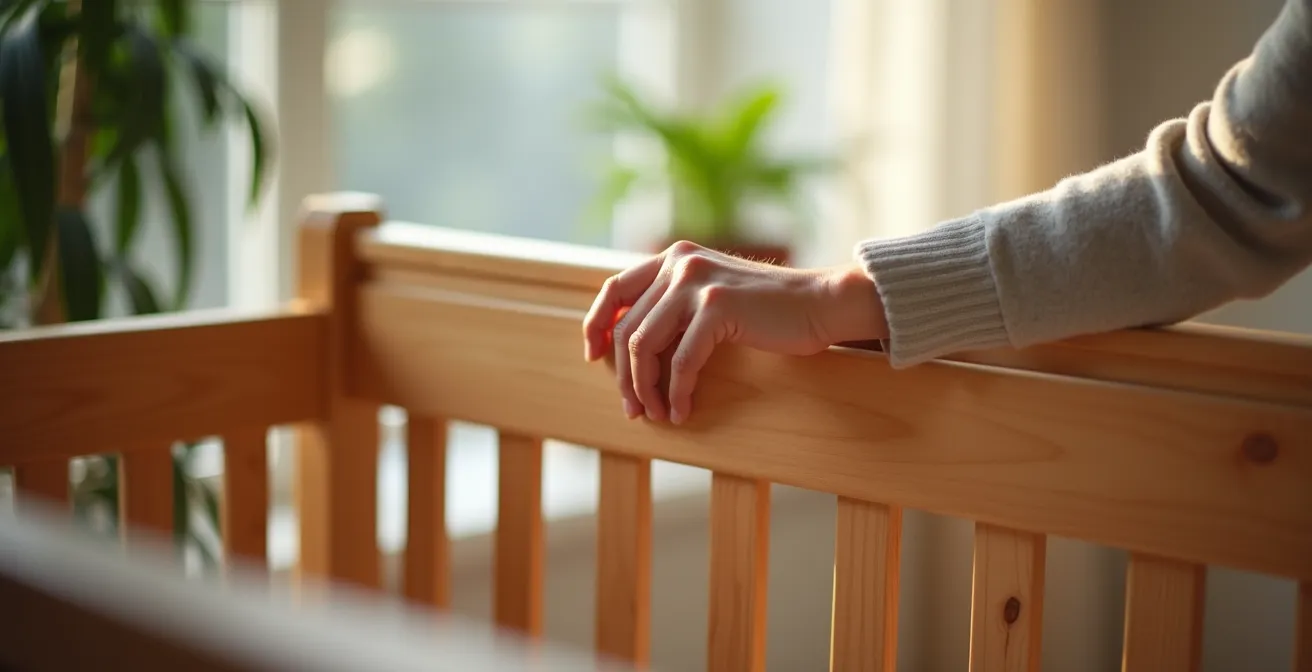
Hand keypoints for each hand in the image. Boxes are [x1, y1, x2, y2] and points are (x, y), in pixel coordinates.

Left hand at [582, 241, 887, 423]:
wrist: (820, 303)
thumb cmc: (769, 310)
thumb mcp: (712, 296)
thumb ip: (675, 305)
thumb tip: (632, 346)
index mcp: (674, 257)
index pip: (615, 288)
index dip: (597, 324)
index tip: (593, 356)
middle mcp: (680, 263)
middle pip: (628, 328)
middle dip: (625, 376)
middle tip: (633, 408)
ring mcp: (697, 282)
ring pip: (645, 347)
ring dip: (646, 389)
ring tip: (657, 414)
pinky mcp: (718, 307)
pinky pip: (681, 362)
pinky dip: (676, 392)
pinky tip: (682, 411)